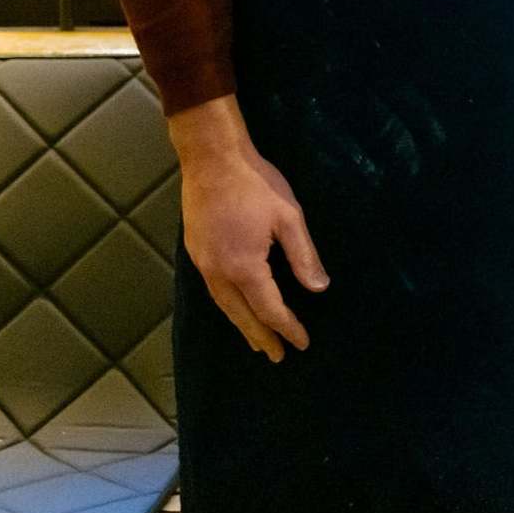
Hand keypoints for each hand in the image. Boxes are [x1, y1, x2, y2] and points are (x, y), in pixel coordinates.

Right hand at [168, 96, 327, 362]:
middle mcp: (218, 272)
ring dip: (241, 325)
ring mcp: (202, 262)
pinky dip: (227, 306)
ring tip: (256, 340)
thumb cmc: (255, 183)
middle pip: (242, 315)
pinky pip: (213, 290)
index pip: (269, 309)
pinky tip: (235, 306)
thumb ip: (303, 256)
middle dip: (261, 336)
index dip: (287, 327)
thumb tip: (318, 289)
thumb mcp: (288, 217)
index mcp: (244, 267)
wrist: (211, 156)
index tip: (302, 343)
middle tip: (277, 356)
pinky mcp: (195, 250)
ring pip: (224, 305)